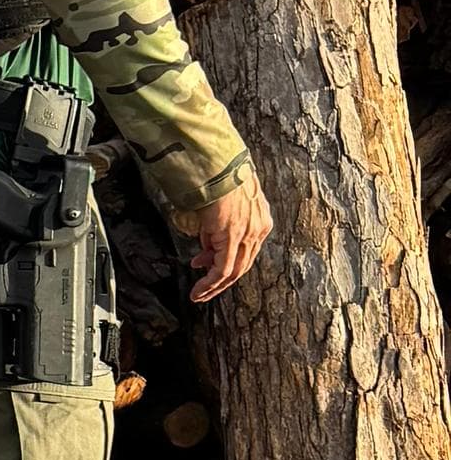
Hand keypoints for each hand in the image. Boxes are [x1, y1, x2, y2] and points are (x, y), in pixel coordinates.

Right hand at [179, 169, 272, 302]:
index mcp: (260, 218)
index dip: (224, 260)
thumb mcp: (222, 203)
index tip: (204, 264)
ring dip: (214, 286)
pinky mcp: (234, 237)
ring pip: (234, 271)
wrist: (220, 164)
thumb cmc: (220, 175)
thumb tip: (207, 245)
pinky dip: (210, 283)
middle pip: (242, 265)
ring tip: (199, 294)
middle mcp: (259, 228)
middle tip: (205, 289)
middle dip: (221, 280)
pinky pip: (223, 269)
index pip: (244, 249)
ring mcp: (249, 234)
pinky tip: (200, 290)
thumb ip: (218, 226)